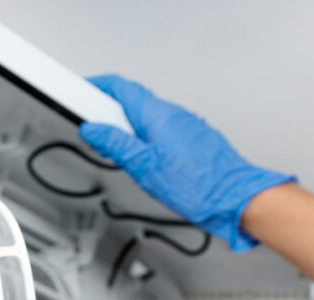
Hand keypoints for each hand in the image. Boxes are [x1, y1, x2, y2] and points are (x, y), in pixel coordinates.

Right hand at [80, 74, 294, 251]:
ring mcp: (184, 126)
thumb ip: (116, 144)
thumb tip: (92, 129)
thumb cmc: (198, 185)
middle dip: (108, 113)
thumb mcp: (144, 166)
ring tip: (117, 152)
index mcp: (158, 115)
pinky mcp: (190, 139)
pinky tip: (142, 159)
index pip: (121, 87)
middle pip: (132, 102)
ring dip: (126, 128)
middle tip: (93, 131)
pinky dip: (143, 138)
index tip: (80, 92)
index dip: (97, 86)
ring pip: (145, 118)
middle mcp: (173, 114)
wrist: (234, 198)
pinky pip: (159, 130)